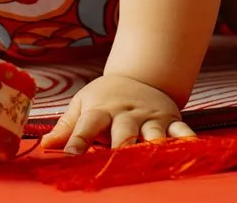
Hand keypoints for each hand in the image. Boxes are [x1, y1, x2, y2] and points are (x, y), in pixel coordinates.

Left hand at [41, 73, 195, 153]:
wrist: (142, 75)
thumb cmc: (106, 97)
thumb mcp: (83, 104)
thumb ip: (66, 127)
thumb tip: (44, 147)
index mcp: (102, 110)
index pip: (87, 124)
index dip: (78, 139)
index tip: (70, 153)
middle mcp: (127, 114)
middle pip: (123, 132)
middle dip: (121, 147)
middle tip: (117, 161)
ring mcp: (151, 117)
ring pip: (153, 134)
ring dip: (154, 146)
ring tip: (154, 158)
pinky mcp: (171, 120)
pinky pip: (182, 130)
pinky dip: (187, 140)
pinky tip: (192, 150)